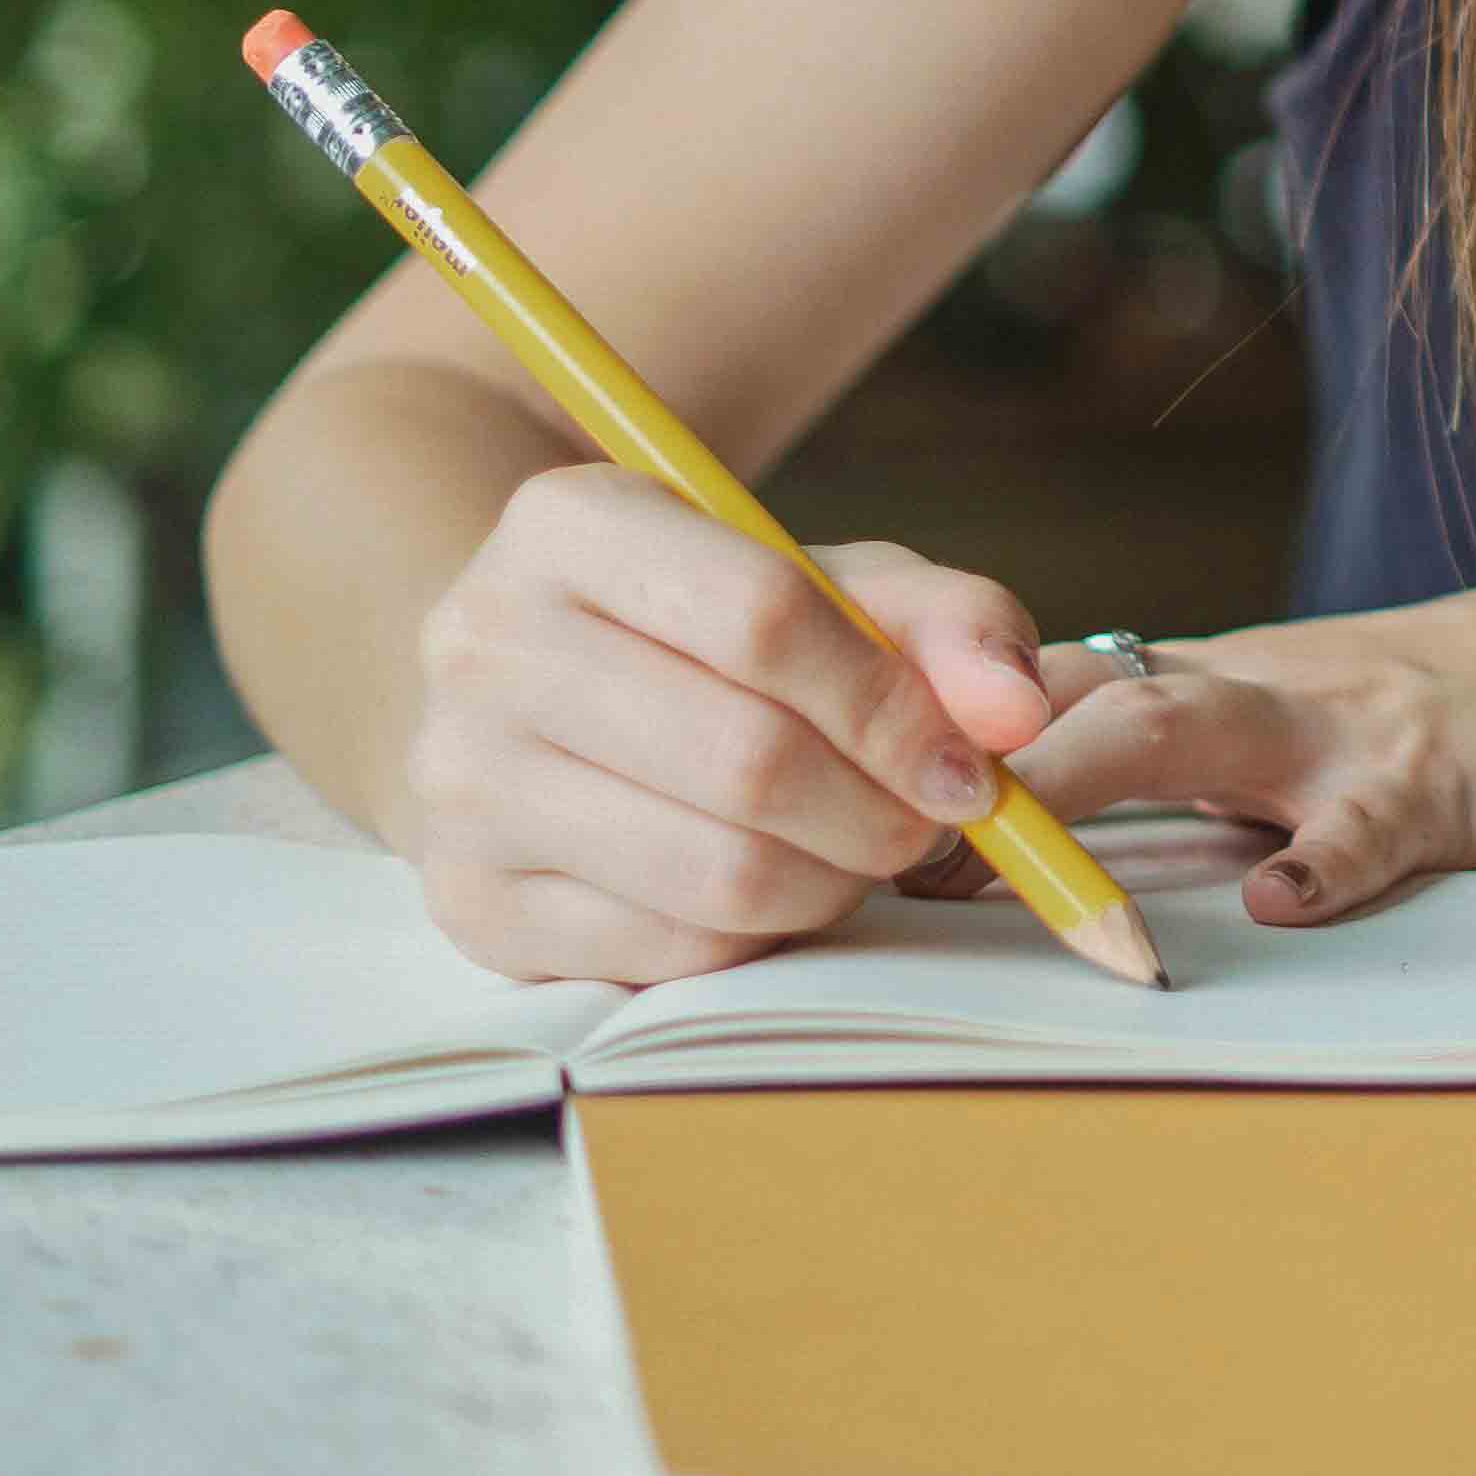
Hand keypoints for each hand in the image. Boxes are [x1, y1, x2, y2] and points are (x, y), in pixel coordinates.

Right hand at [398, 461, 1046, 985]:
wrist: (535, 697)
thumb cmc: (711, 630)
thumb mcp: (830, 585)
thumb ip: (947, 623)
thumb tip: (1015, 713)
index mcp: (566, 523)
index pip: (762, 615)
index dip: (890, 704)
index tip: (970, 761)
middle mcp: (483, 645)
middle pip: (743, 757)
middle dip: (878, 810)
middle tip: (931, 821)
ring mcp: (460, 783)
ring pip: (713, 872)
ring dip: (831, 881)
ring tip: (859, 850)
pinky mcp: (470, 904)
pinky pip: (670, 952)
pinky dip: (759, 936)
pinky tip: (774, 886)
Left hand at [889, 570, 1475, 924]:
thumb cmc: (1464, 709)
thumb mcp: (1306, 714)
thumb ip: (1184, 752)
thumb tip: (1022, 812)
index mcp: (1222, 679)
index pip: (1051, 682)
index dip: (942, 724)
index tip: (834, 777)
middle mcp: (1262, 686)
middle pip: (1085, 693)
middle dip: (968, 754)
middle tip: (867, 829)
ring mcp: (1347, 727)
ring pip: (1190, 727)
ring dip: (1084, 778)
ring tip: (1004, 843)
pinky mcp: (1441, 780)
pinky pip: (1369, 824)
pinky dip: (1321, 862)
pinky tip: (1279, 904)